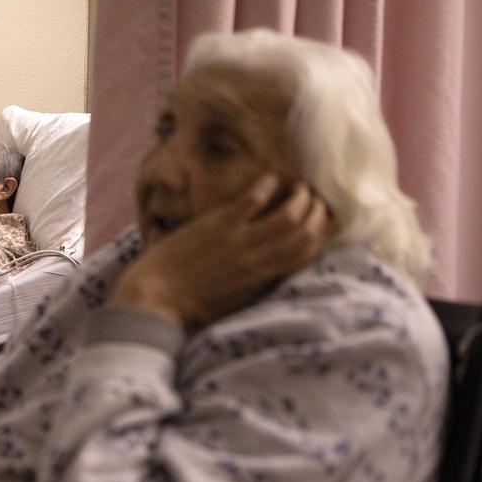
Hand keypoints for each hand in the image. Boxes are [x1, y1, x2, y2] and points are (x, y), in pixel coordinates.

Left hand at [112, 175, 333, 328]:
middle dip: (318, 213)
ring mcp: (239, 242)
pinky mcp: (218, 226)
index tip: (325, 220)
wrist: (155, 299)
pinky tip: (271, 177)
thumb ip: (257, 284)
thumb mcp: (233, 301)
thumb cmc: (189, 304)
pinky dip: (268, 186)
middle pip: (305, 234)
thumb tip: (275, 268)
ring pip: (288, 215)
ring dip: (300, 197)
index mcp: (262, 281)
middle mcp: (258, 261)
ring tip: (300, 186)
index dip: (322, 235)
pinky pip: (254, 200)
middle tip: (317, 199)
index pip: (306, 255)